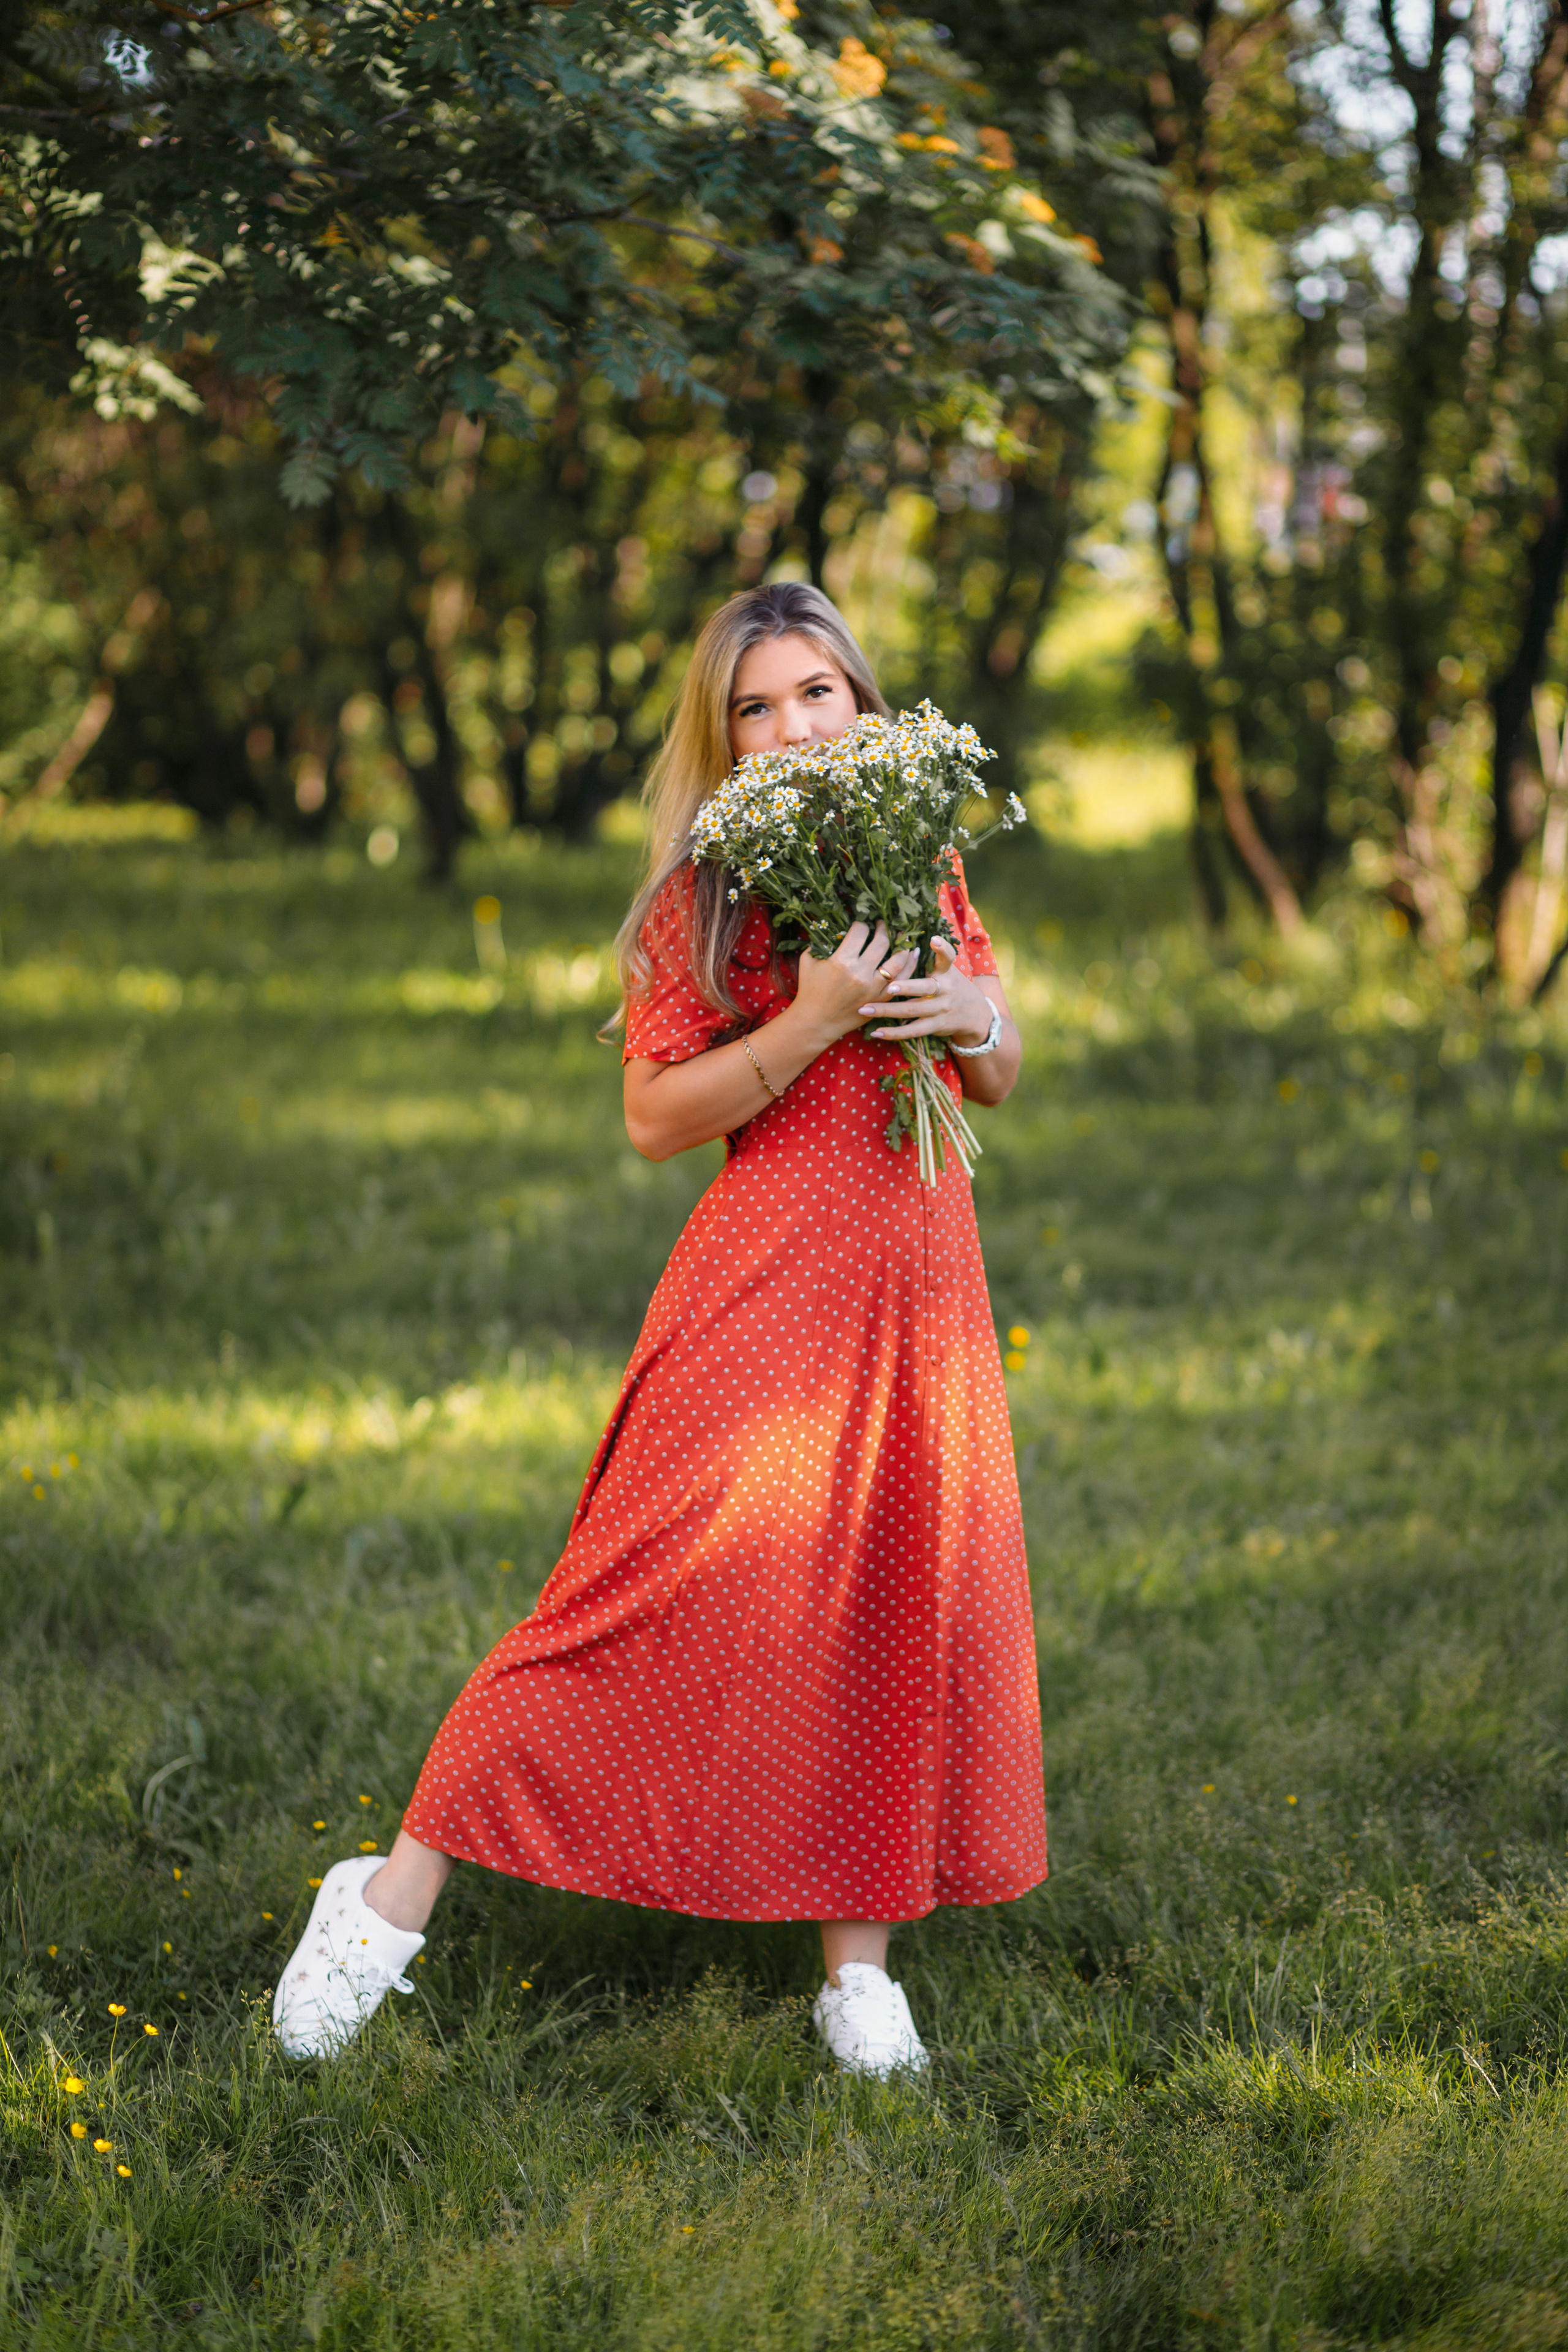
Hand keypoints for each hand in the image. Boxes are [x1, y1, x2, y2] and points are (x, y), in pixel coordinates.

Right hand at [794, 922, 919, 1043]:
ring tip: (899, 937)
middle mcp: (860, 974)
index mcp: (841, 962)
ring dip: (901, 945)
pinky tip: (912, 953)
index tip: (860, 925)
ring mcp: (873, 988)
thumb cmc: (809, 990)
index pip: (860, 932)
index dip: (861, 924)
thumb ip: (820, 942)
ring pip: (898, 960)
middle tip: (881, 924)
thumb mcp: (808, 961)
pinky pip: (902, 980)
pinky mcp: (881, 999)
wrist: (815, 1022)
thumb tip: (833, 927)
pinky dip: (909, 965)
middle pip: (881, 942)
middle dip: (883, 928)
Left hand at [864, 935, 992, 1047]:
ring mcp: (940, 1010)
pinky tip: (877, 1032)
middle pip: (926, 988)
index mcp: (947, 973)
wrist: (975, 1014)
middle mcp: (945, 991)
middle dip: (907, 987)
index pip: (948, 958)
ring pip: (912, 1010)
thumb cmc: (953, 986)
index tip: (934, 940)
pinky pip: (912, 1031)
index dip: (942, 949)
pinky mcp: (935, 1026)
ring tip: (865, 1009)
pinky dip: (894, 1033)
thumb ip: (932, 959)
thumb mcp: (949, 971)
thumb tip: (905, 940)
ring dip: (887, 1010)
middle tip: (889, 987)